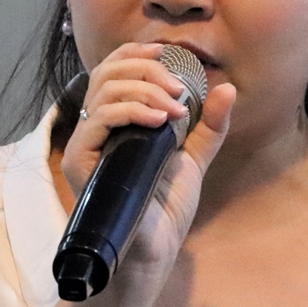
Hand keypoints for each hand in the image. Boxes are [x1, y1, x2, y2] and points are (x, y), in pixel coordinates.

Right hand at [59, 42, 236, 292]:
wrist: (152, 253)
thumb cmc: (165, 210)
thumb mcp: (193, 158)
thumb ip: (209, 125)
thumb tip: (227, 88)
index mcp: (116, 122)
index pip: (113, 70)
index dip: (136, 53)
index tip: (168, 53)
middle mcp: (95, 129)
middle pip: (107, 72)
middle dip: (146, 69)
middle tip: (179, 89)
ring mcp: (85, 145)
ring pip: (103, 90)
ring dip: (144, 89)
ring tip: (175, 108)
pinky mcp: (80, 162)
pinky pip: (98, 120)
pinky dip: (130, 110)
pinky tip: (159, 119)